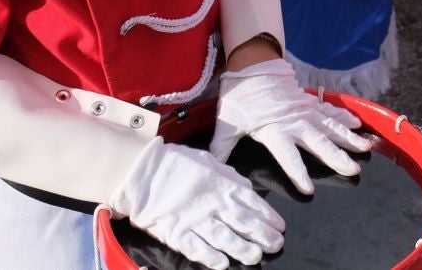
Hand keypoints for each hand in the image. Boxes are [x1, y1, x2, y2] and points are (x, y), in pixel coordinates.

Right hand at [109, 139, 285, 269]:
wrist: (141, 170)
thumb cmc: (176, 163)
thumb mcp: (209, 162)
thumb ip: (230, 177)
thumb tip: (246, 189)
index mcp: (222, 185)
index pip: (252, 203)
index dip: (268, 216)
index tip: (280, 227)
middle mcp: (213, 203)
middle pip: (243, 222)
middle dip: (262, 235)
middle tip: (276, 245)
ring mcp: (194, 219)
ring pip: (223, 238)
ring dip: (241, 249)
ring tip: (255, 257)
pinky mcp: (176, 232)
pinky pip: (195, 247)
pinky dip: (210, 257)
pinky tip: (223, 265)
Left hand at [206, 58, 371, 195]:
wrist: (253, 64)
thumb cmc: (239, 96)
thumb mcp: (227, 123)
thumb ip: (222, 147)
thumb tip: (210, 165)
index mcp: (275, 130)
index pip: (289, 157)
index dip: (298, 173)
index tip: (309, 189)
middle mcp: (295, 122)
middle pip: (320, 143)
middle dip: (337, 157)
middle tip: (354, 170)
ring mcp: (306, 111)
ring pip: (331, 127)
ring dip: (349, 138)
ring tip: (365, 148)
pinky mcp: (310, 102)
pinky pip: (331, 111)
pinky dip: (344, 118)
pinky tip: (359, 125)